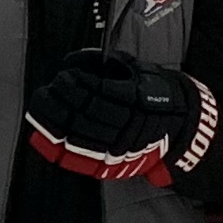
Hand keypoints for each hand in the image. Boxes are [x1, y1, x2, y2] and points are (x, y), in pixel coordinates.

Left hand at [25, 50, 207, 181]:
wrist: (179, 126)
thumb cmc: (151, 93)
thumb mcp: (135, 69)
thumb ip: (103, 62)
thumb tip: (71, 60)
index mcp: (137, 98)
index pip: (99, 90)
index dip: (76, 83)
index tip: (63, 76)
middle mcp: (130, 124)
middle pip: (87, 113)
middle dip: (62, 102)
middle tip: (47, 91)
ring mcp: (122, 147)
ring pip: (83, 137)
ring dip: (57, 123)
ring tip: (44, 110)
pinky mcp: (114, 163)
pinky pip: (84, 160)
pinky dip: (62, 151)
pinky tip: (47, 138)